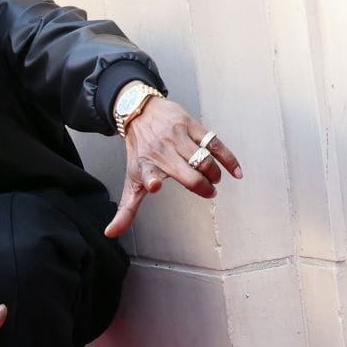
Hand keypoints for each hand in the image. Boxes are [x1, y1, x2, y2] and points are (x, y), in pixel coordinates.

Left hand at [105, 97, 241, 237]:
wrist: (140, 112)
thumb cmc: (138, 150)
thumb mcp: (131, 178)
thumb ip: (126, 208)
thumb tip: (111, 233)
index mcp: (145, 166)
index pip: (146, 175)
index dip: (150, 181)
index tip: (154, 186)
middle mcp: (161, 151)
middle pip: (187, 173)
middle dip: (201, 186)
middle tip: (208, 191)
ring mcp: (178, 137)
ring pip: (203, 160)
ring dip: (213, 174)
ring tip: (213, 180)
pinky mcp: (192, 126)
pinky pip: (215, 144)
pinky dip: (228, 159)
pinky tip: (236, 172)